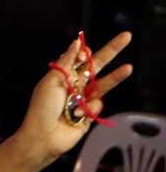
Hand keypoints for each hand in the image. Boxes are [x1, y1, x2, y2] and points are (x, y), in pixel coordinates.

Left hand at [15, 32, 132, 165]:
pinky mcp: (91, 112)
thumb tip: (76, 42)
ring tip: (129, 68)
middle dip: (112, 52)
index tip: (86, 50)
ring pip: (104, 84)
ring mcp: (84, 98)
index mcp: (64, 74)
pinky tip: (76, 113)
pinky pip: (98, 104)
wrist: (44, 135)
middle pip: (97, 65)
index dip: (85, 52)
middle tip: (127, 37)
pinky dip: (88, 107)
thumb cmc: (43, 106)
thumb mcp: (52, 80)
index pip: (79, 58)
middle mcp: (76, 84)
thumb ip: (67, 62)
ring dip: (116, 76)